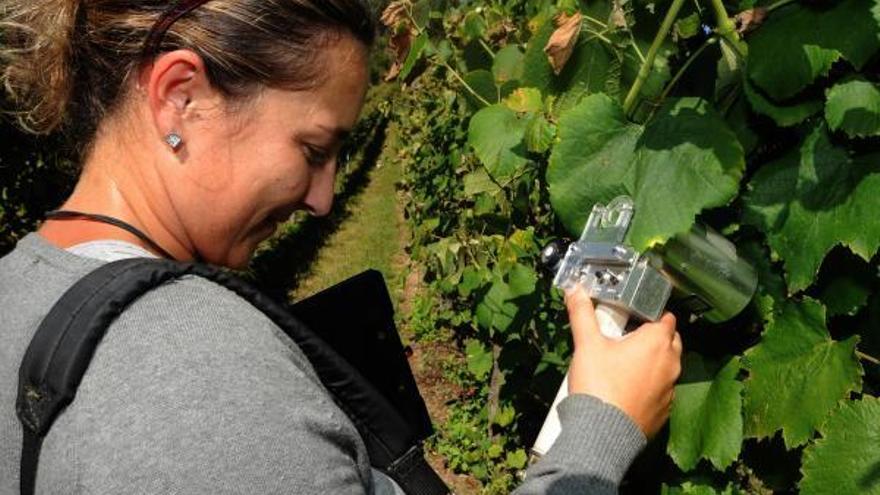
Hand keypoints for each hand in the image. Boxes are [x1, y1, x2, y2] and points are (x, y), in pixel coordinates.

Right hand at [564, 286, 682, 437]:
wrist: (602, 433)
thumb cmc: (598, 385)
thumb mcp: (586, 344)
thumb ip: (582, 314)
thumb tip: (575, 290)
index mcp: (656, 342)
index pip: (666, 317)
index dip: (651, 313)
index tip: (633, 316)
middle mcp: (670, 364)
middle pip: (670, 341)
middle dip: (654, 336)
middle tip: (627, 338)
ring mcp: (670, 389)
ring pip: (667, 367)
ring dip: (652, 362)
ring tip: (624, 364)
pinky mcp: (665, 410)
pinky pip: (662, 390)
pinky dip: (650, 385)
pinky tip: (627, 388)